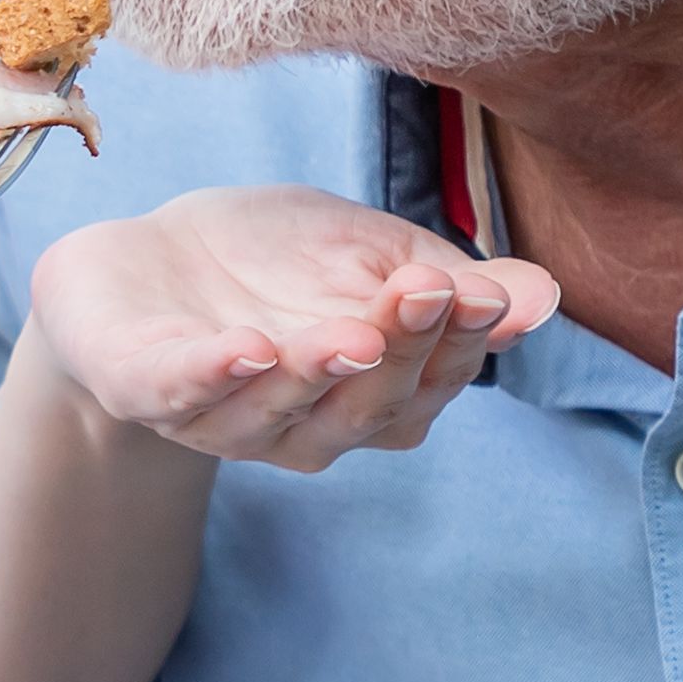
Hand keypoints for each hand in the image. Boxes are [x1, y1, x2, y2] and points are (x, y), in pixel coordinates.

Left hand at [24, 188, 554, 470]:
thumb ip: (445, 281)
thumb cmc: (270, 263)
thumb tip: (540, 297)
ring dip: (317, 371)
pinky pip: (181, 393)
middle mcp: (302, 427)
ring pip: (280, 411)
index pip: (430, 383)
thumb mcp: (370, 254)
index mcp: (367, 398)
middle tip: (429, 293)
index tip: (484, 296)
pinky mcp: (144, 388)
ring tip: (352, 332)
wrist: (142, 263)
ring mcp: (221, 417)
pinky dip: (214, 374)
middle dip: (401, 350)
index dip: (459, 344)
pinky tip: (247, 346)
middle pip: (366, 405)